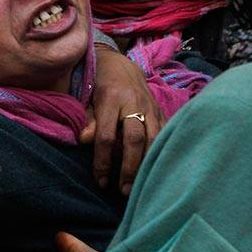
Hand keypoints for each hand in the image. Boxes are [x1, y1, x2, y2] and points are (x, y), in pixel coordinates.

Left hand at [84, 47, 164, 194]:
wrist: (118, 62)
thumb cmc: (97, 83)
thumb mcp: (87, 96)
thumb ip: (88, 119)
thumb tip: (85, 140)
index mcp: (111, 98)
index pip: (106, 135)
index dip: (103, 161)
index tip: (101, 181)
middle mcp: (133, 102)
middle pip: (134, 139)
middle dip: (130, 167)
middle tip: (124, 190)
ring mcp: (150, 106)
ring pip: (154, 137)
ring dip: (148, 163)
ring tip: (142, 185)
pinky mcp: (160, 109)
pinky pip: (166, 132)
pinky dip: (163, 150)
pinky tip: (160, 168)